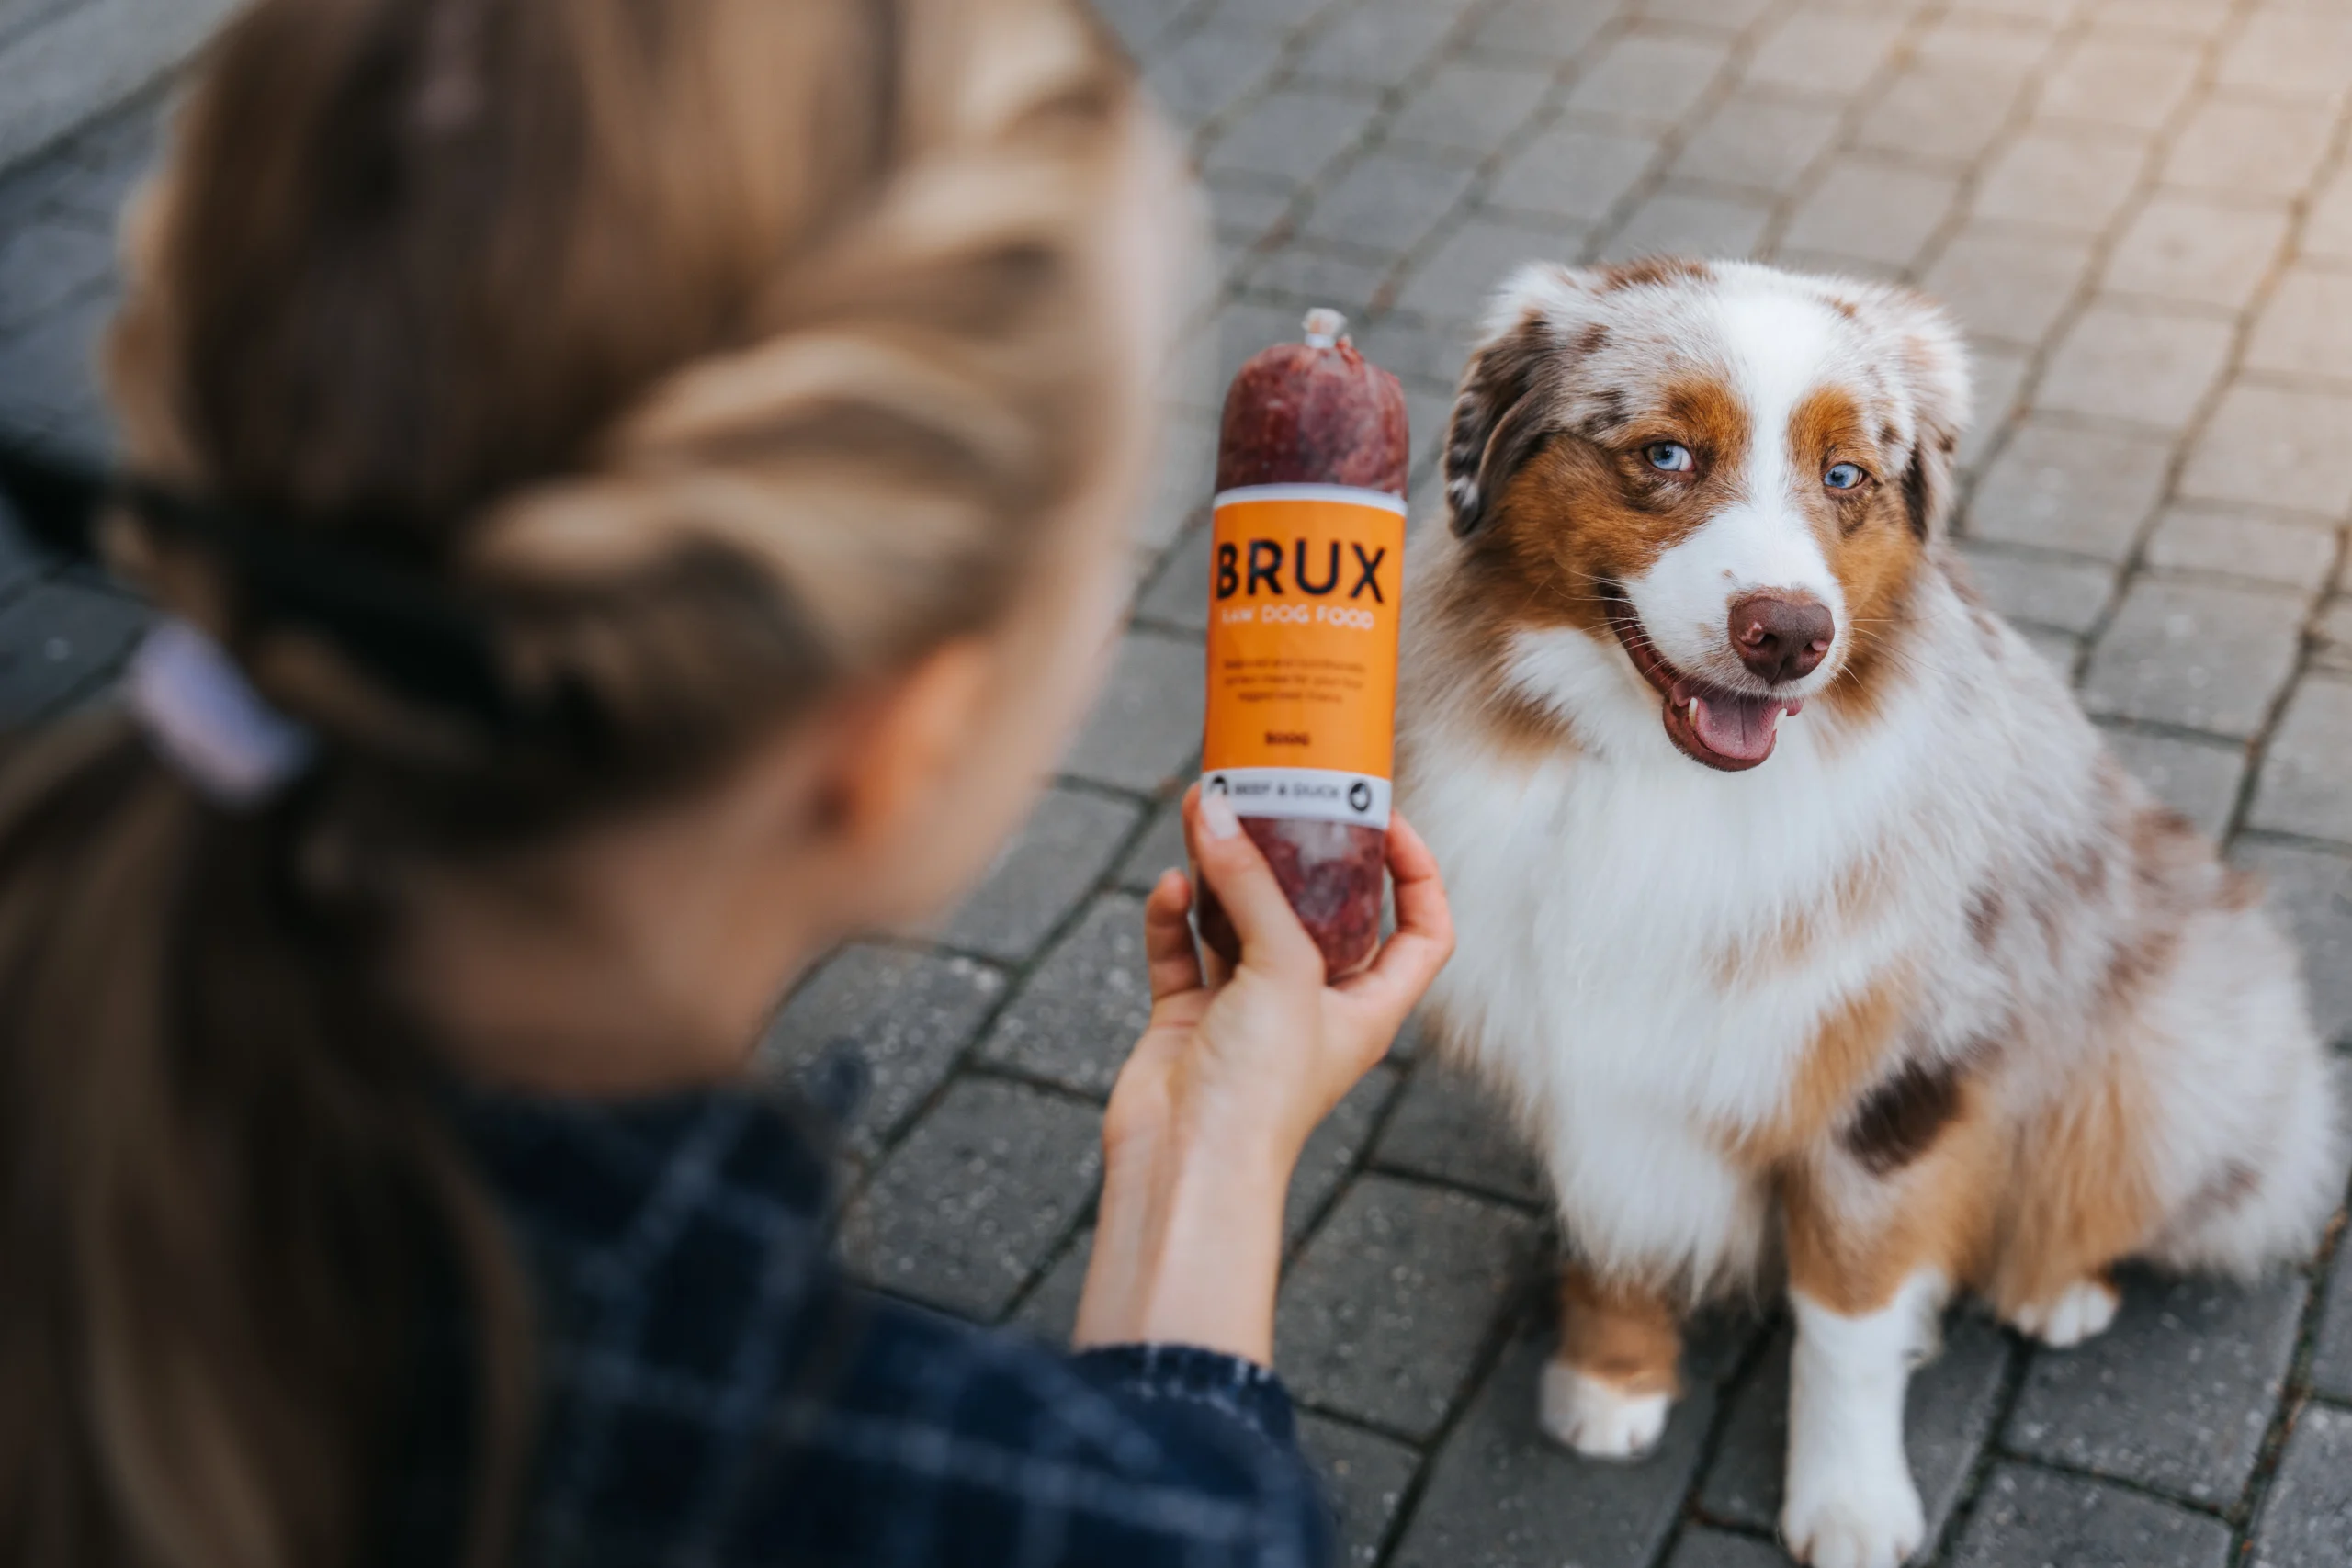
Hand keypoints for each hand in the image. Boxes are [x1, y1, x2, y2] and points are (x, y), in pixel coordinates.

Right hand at [1112, 785, 1453, 1171]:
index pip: (1422, 930)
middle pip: (1318, 911)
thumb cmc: (1262, 1092)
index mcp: (1368, 1005)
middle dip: (1295, 854)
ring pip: (1241, 920)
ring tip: (1205, 813)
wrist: (1184, 1165)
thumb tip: (1218, 811)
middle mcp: (1313, 1005)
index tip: (1384, 819)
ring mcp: (1248, 1011)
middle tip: (1275, 797)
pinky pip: (1183, 948)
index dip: (1416, 872)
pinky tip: (1169, 887)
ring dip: (1223, 870)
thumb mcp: (1282, 970)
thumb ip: (1252, 885)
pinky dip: (1174, 916)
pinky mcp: (1190, 1018)